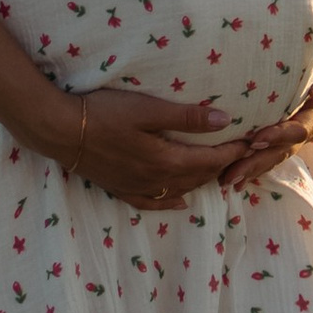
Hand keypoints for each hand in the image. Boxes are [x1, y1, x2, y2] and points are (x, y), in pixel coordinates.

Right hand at [58, 85, 240, 209]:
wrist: (61, 131)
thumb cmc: (104, 114)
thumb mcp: (148, 109)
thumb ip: (186, 117)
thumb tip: (224, 119)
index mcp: (166, 160)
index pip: (209, 160)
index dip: (232, 151)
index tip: (251, 142)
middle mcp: (155, 180)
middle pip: (198, 177)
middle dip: (222, 167)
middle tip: (240, 155)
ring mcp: (137, 187)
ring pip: (179, 191)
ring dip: (201, 182)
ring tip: (218, 172)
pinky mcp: (120, 189)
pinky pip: (153, 203)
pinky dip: (171, 203)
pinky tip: (180, 202)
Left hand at [215, 16, 312, 194]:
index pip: (301, 128)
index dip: (280, 136)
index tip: (256, 140)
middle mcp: (312, 126)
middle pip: (284, 149)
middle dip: (257, 162)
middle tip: (232, 173)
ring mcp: (299, 131)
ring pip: (275, 154)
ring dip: (251, 167)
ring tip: (226, 180)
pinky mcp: (286, 130)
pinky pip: (269, 150)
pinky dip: (251, 161)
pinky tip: (228, 171)